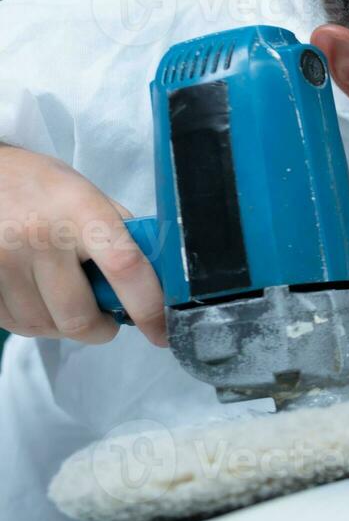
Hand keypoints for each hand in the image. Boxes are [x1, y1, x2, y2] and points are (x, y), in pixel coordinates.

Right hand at [0, 144, 166, 346]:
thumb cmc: (41, 187)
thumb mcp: (88, 195)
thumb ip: (121, 236)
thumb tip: (156, 283)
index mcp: (81, 209)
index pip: (125, 267)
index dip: (149, 309)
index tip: (162, 332)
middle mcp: (39, 236)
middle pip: (78, 317)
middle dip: (100, 329)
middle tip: (104, 319)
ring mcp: (2, 258)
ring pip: (43, 326)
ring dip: (60, 325)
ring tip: (62, 299)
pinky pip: (12, 323)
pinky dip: (30, 320)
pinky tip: (33, 296)